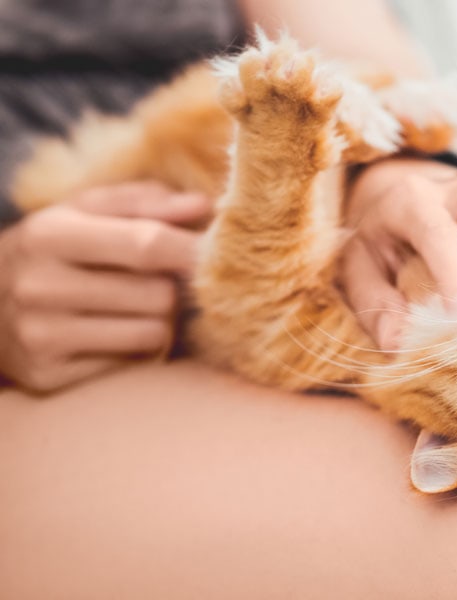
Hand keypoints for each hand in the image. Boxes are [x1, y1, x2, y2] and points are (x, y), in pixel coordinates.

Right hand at [0, 181, 210, 391]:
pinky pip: (133, 365)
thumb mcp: (83, 211)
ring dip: (159, 323)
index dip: (194, 251)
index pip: (147, 245)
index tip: (224, 254)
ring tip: (130, 308)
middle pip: (159, 296)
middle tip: (153, 284)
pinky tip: (110, 335)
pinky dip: (136, 351)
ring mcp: (41, 336)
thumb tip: (203, 206)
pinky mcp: (49, 376)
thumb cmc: (52, 249)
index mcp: (51, 234)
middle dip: (170, 290)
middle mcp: (40, 286)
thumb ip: (145, 202)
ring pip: (154, 334)